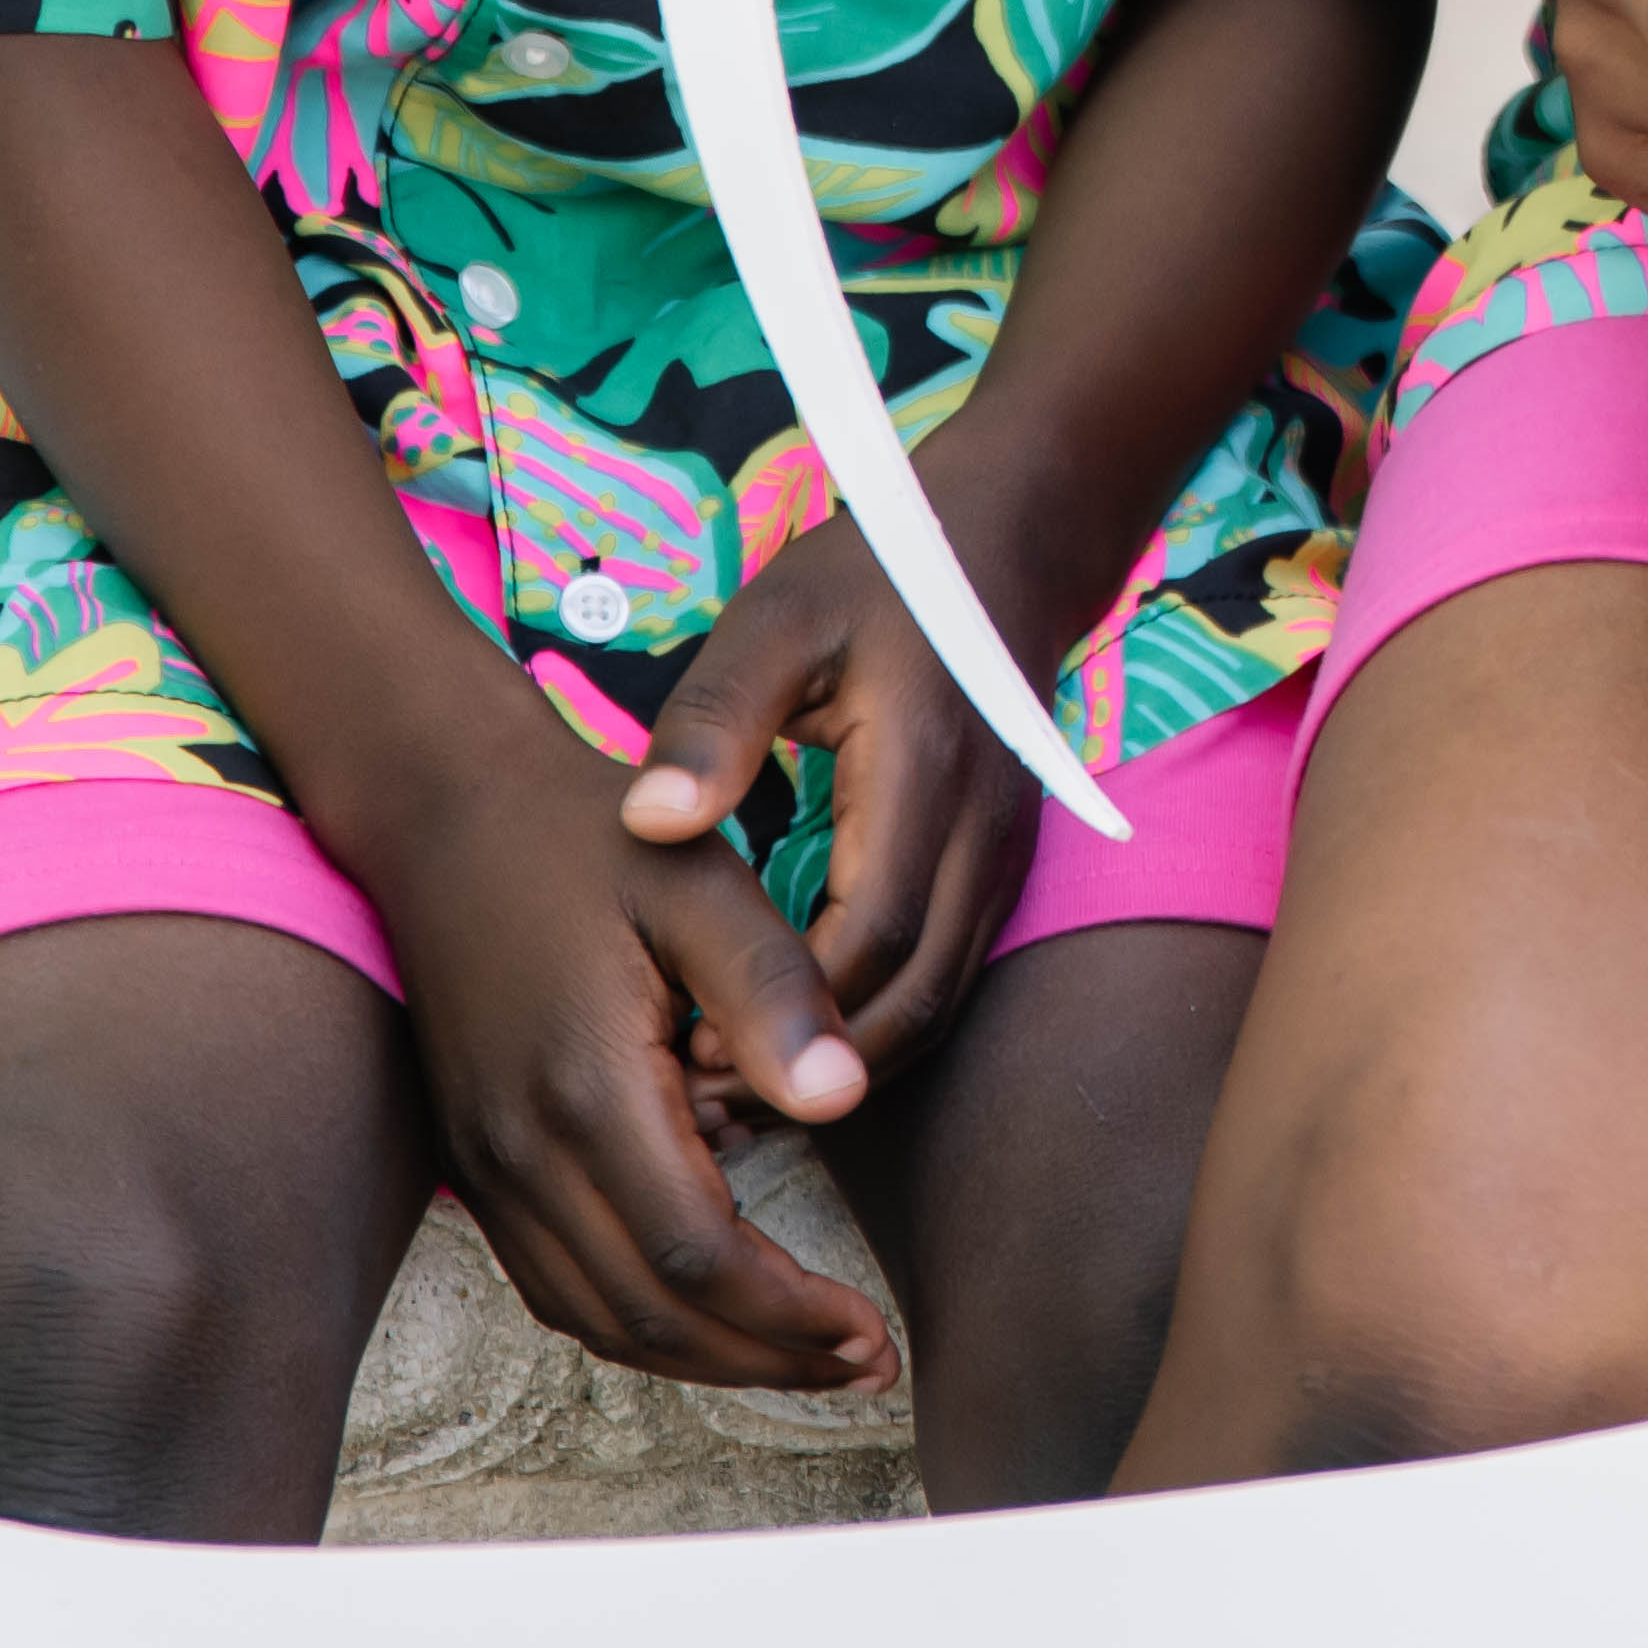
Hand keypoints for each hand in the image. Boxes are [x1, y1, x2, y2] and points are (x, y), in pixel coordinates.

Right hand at [368, 745, 902, 1392]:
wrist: (444, 813)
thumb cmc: (587, 834)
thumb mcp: (701, 883)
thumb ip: (774, 992)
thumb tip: (843, 1098)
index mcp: (587, 1089)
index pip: (696, 1257)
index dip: (789, 1315)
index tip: (873, 1329)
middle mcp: (524, 1150)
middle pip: (650, 1314)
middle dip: (764, 1357)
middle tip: (864, 1364)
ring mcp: (490, 1165)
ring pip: (599, 1316)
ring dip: (705, 1356)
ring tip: (808, 1354)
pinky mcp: (479, 1162)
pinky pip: (557, 1284)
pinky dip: (638, 1321)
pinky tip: (712, 1308)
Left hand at [609, 500, 1068, 1096]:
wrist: (1002, 546)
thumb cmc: (872, 579)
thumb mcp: (776, 622)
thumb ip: (712, 722)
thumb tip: (646, 825)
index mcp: (922, 773)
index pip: (871, 937)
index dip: (785, 1011)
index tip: (688, 1048)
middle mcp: (980, 832)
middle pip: (913, 1001)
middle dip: (812, 1066)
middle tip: (700, 1100)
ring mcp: (1002, 858)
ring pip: (937, 1005)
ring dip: (844, 1060)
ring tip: (735, 1083)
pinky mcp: (998, 869)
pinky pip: (945, 979)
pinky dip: (875, 1025)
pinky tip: (796, 1031)